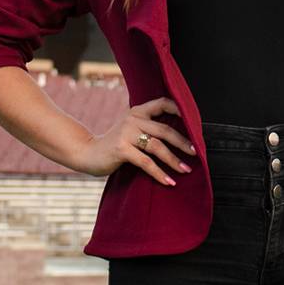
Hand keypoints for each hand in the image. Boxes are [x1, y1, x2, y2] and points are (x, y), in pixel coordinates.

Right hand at [70, 96, 193, 186]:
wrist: (88, 153)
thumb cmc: (115, 144)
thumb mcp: (131, 130)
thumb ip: (148, 128)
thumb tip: (179, 137)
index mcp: (138, 111)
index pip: (162, 103)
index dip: (179, 110)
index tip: (194, 122)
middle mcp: (133, 119)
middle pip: (164, 129)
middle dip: (182, 142)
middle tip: (195, 152)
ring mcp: (126, 133)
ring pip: (157, 146)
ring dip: (174, 160)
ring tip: (185, 170)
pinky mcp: (121, 149)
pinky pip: (146, 162)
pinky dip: (159, 173)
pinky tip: (169, 181)